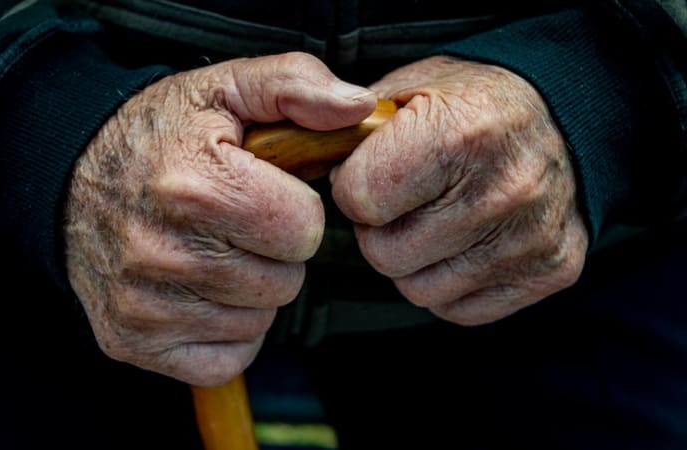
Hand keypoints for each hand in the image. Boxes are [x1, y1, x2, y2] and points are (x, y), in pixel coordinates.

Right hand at [64, 53, 375, 384]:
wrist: (68, 176)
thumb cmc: (155, 136)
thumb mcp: (223, 88)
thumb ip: (296, 86)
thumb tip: (358, 108)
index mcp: (196, 187)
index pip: (303, 230)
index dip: (294, 211)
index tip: (264, 195)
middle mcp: (163, 253)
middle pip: (284, 282)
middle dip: (273, 252)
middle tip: (234, 223)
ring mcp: (144, 306)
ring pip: (258, 321)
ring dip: (248, 290)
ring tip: (211, 250)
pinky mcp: (133, 341)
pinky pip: (225, 358)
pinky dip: (225, 329)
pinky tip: (200, 289)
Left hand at [331, 56, 587, 324]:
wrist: (565, 115)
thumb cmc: (475, 103)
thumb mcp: (411, 86)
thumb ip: (353, 126)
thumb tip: (307, 163)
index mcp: (460, 134)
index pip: (360, 199)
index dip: (353, 186)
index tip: (371, 172)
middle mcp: (502, 191)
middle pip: (384, 254)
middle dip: (380, 228)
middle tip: (403, 199)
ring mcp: (530, 238)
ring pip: (417, 289)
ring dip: (412, 260)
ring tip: (435, 218)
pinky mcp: (550, 271)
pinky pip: (458, 308)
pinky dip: (449, 282)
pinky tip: (462, 242)